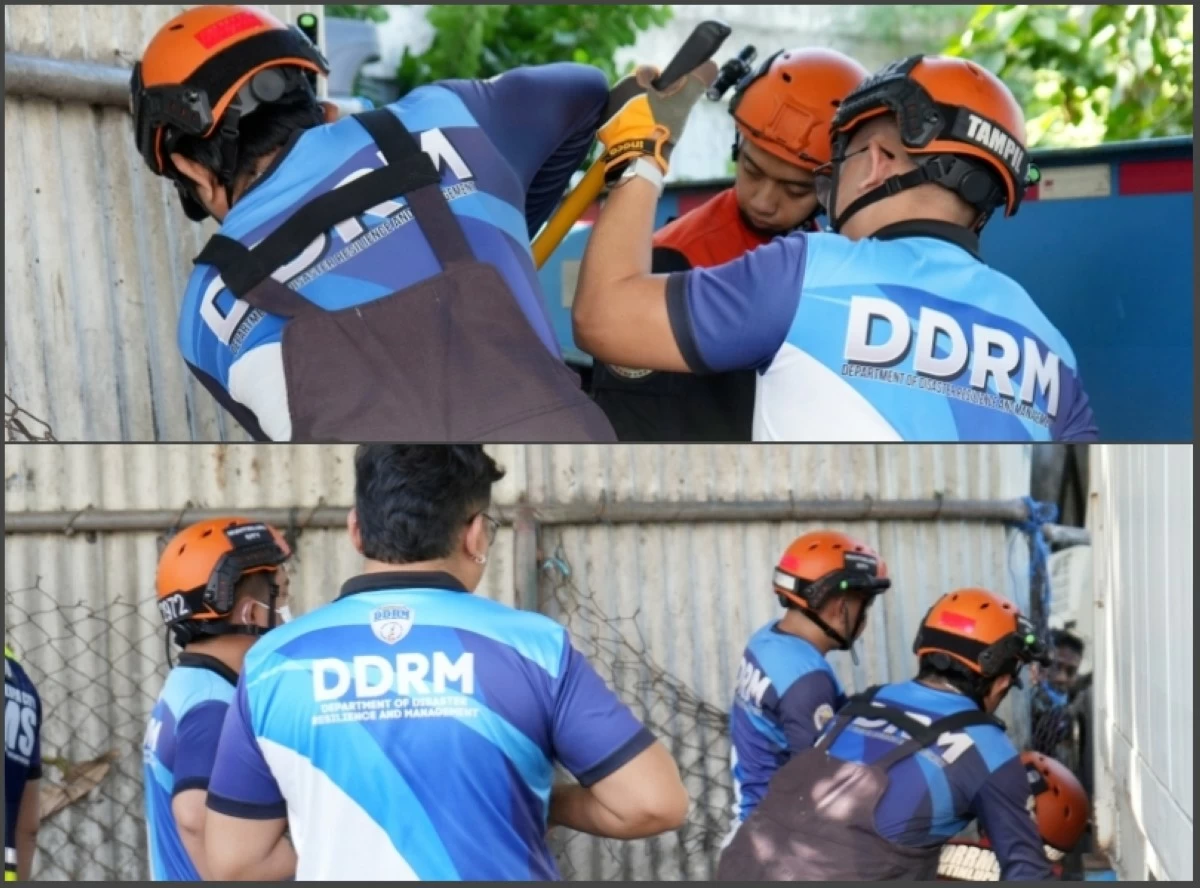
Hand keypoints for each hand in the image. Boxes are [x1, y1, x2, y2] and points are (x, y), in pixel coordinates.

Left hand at [597, 62, 718, 183]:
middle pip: (639, 90)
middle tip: (663, 115)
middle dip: (651, 99)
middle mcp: (616, 90)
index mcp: (633, 79)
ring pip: (630, 106)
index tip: (671, 96)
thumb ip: (696, 82)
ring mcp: (609, 110)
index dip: (664, 83)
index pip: (650, 72)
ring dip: (640, 114)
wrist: (637, 156)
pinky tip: (641, 137)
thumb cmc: (659, 124)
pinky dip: (631, 128)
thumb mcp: (682, 102)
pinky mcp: (605, 129)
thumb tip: (712, 65)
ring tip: (653, 129)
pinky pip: (621, 123)